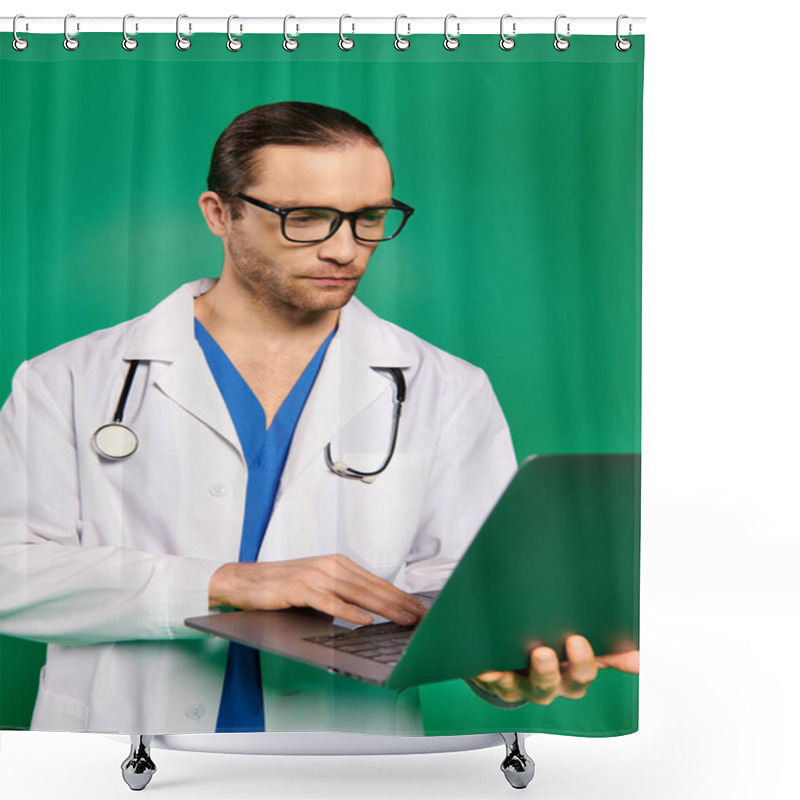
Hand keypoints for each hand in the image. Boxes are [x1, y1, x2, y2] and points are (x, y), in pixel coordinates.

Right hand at [208, 554, 427, 626]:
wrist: (246, 581)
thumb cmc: (283, 586)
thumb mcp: (318, 587)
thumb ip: (342, 595)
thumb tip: (370, 613)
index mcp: (339, 564)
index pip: (376, 582)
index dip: (400, 596)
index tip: (420, 608)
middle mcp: (331, 566)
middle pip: (373, 587)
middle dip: (401, 603)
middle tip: (422, 617)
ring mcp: (316, 576)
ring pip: (358, 594)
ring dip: (384, 608)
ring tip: (404, 619)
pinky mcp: (301, 589)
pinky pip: (330, 602)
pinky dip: (349, 612)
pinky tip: (365, 620)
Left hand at [471, 635, 638, 705]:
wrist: (516, 666)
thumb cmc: (553, 655)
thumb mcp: (581, 654)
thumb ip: (609, 654)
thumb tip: (639, 657)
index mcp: (568, 678)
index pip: (580, 676)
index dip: (580, 663)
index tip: (578, 640)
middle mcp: (543, 687)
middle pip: (547, 686)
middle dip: (546, 671)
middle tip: (543, 652)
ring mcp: (516, 685)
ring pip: (515, 687)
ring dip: (513, 676)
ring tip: (501, 658)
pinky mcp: (491, 680)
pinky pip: (486, 681)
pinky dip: (484, 674)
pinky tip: (482, 664)